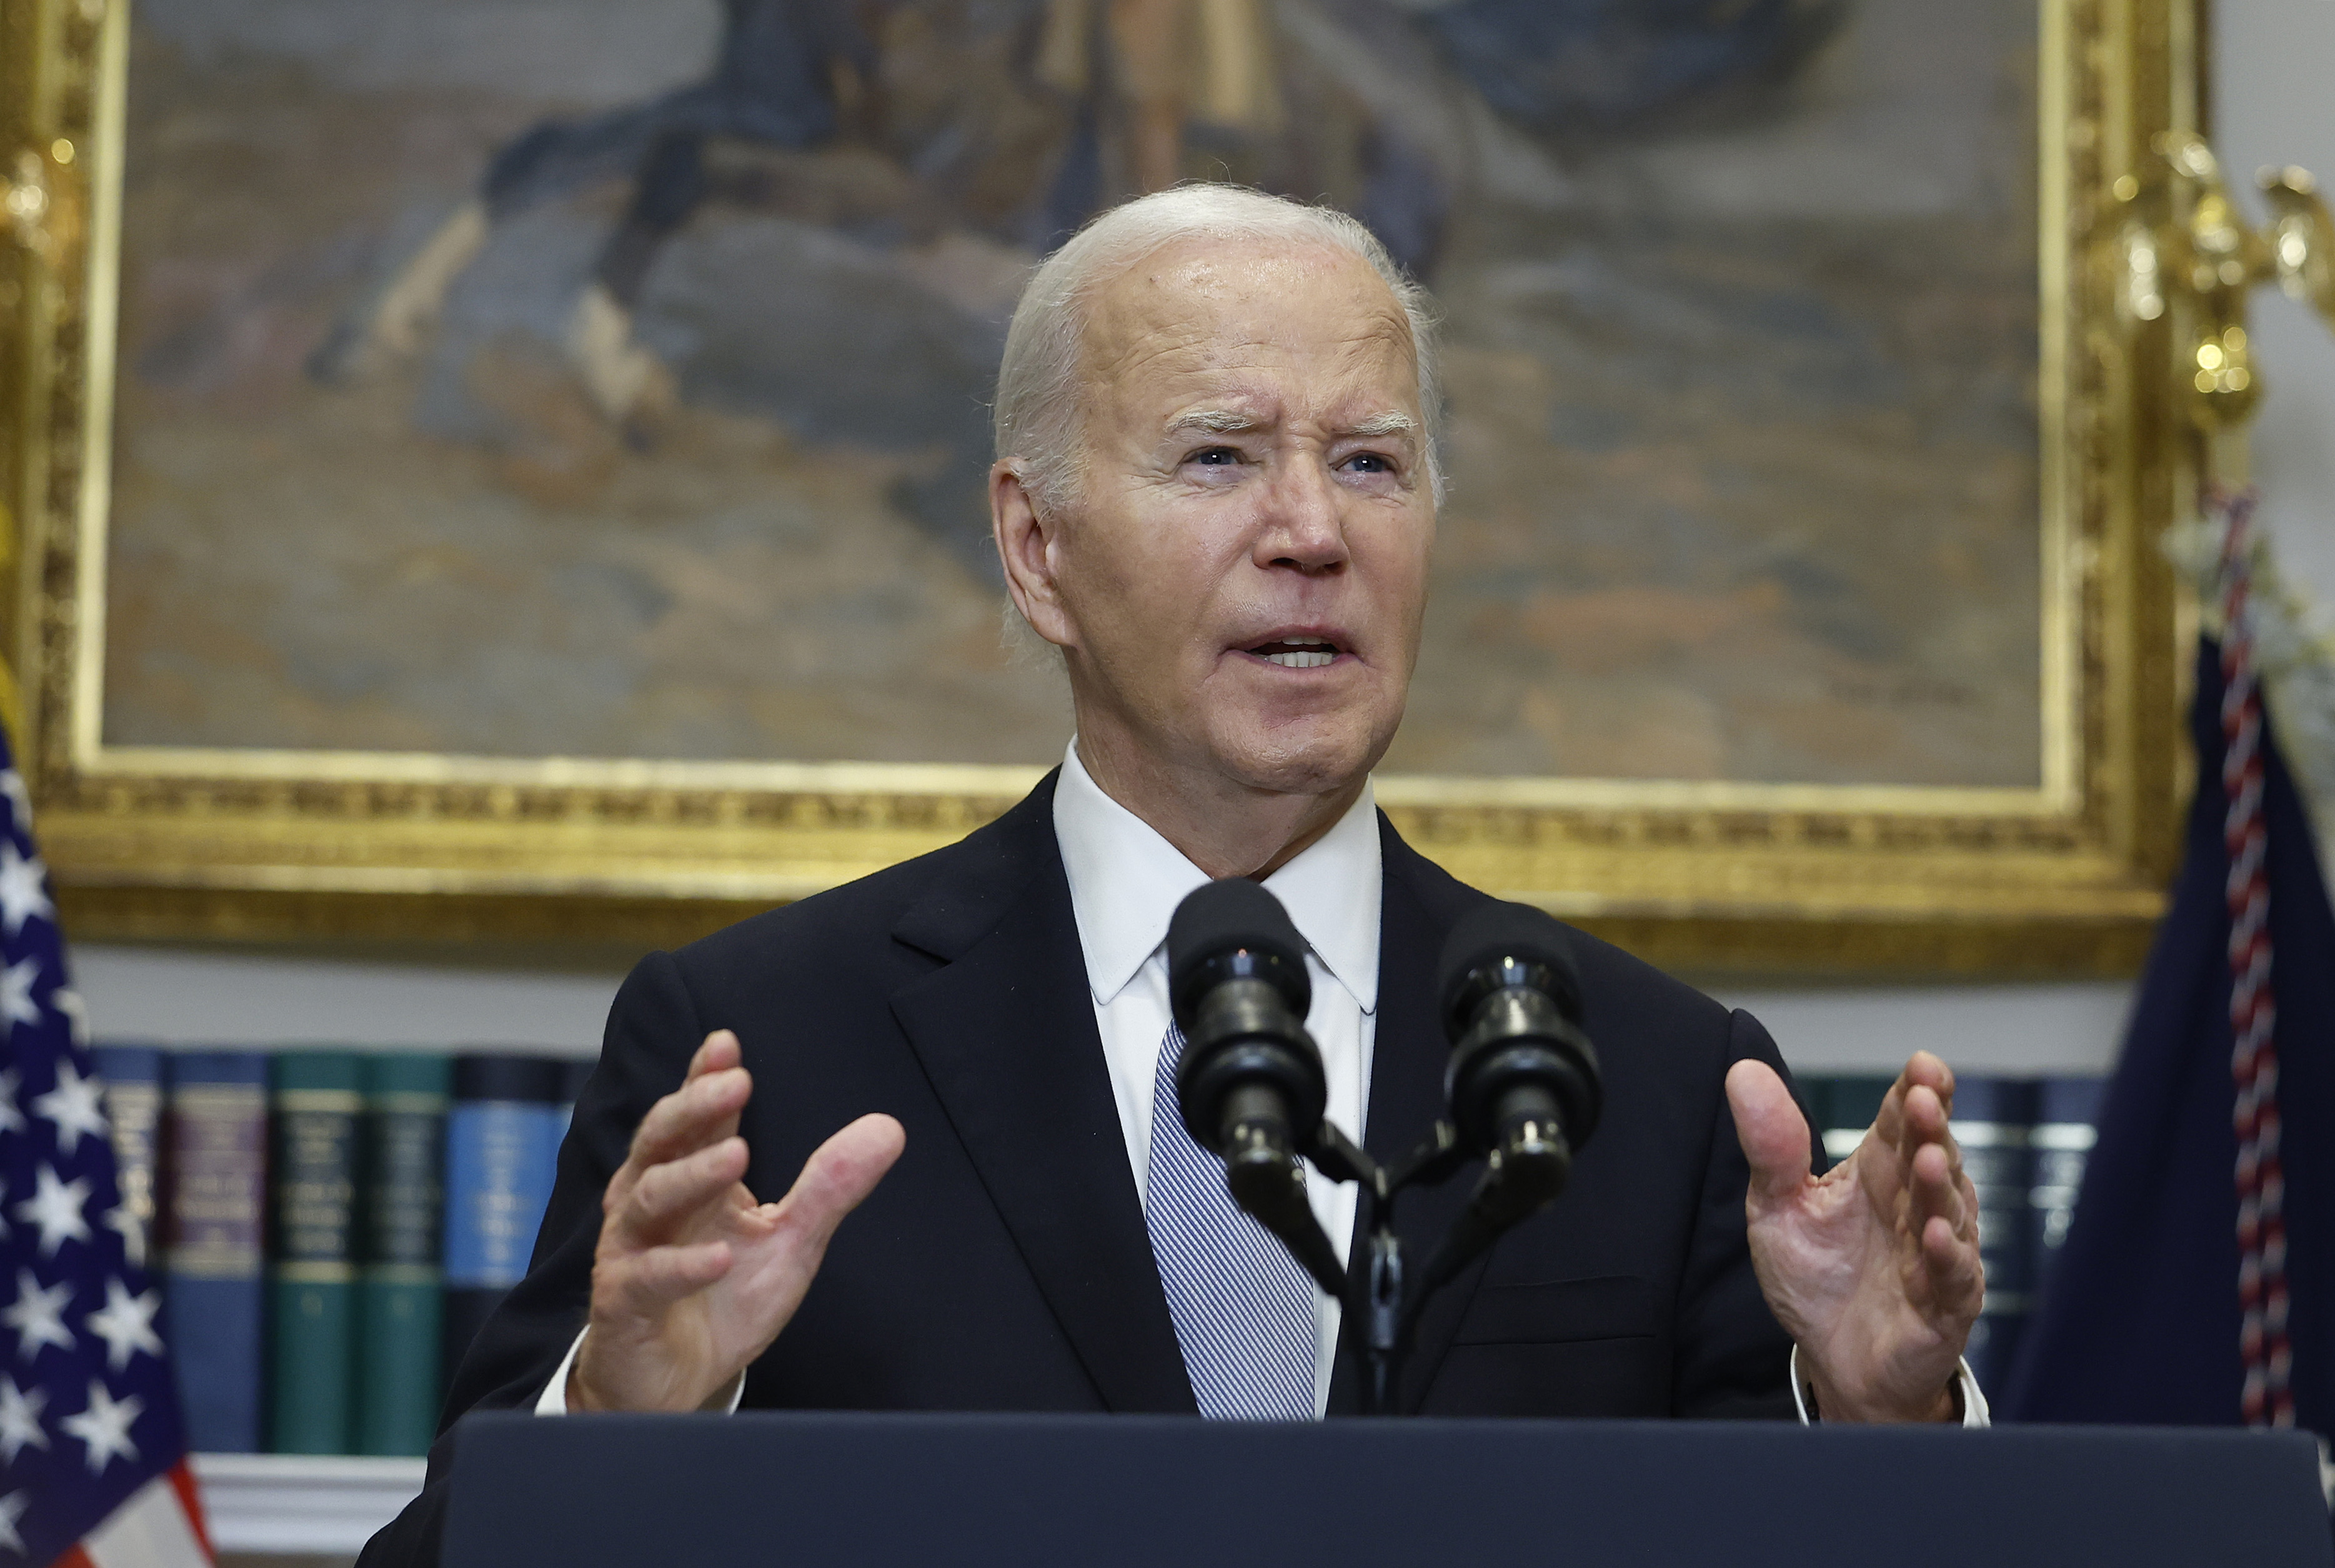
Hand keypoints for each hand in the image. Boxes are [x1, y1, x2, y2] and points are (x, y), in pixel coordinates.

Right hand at [570, 1029, 904, 1412]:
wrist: (674, 1382)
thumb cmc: (723, 1299)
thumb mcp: (790, 1240)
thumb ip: (830, 1186)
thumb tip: (889, 1129)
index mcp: (689, 1177)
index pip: (694, 1117)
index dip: (704, 1078)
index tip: (728, 1044)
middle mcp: (650, 1203)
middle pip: (661, 1141)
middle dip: (695, 1108)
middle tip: (736, 1084)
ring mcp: (631, 1251)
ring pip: (649, 1199)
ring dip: (692, 1174)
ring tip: (736, 1155)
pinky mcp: (624, 1302)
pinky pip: (647, 1277)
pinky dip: (682, 1265)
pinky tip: (718, 1256)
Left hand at [1726, 1050, 1980, 1421]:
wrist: (1832, 1359)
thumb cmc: (1816, 1276)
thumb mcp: (1778, 1207)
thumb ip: (1770, 1147)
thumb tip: (1742, 1071)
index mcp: (1879, 1171)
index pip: (1901, 1121)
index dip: (1916, 1090)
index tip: (1921, 1065)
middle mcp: (1916, 1204)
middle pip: (1932, 1154)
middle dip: (1931, 1127)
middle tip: (1924, 1098)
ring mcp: (1936, 1253)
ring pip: (1948, 1211)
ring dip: (1939, 1185)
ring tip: (1928, 1160)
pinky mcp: (1945, 1304)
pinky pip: (1953, 1277)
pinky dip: (1947, 1257)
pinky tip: (1936, 1235)